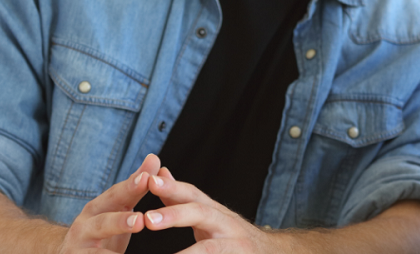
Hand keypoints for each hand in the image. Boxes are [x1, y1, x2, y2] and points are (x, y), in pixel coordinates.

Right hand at [56, 153, 160, 253]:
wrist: (66, 252)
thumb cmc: (100, 227)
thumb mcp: (116, 206)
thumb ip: (135, 186)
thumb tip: (154, 158)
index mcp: (97, 208)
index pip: (115, 195)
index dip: (130, 187)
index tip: (146, 179)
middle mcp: (84, 226)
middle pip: (102, 224)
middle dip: (120, 222)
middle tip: (141, 221)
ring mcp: (76, 248)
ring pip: (94, 253)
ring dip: (110, 252)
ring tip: (128, 244)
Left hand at [142, 168, 274, 252]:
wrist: (271, 252)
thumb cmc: (230, 234)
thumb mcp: (208, 214)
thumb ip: (182, 198)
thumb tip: (160, 173)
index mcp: (214, 211)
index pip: (193, 193)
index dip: (173, 186)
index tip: (150, 180)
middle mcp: (226, 224)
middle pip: (201, 213)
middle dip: (175, 214)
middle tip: (148, 220)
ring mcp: (235, 245)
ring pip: (210, 248)